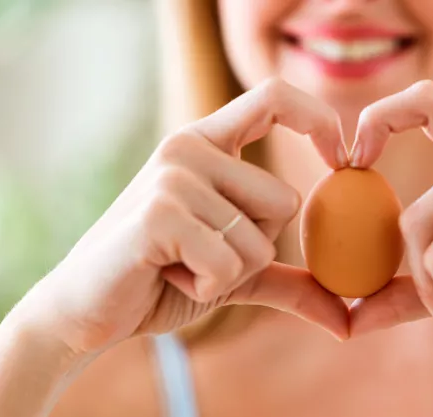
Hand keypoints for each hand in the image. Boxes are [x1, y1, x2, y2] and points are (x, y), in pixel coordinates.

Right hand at [24, 79, 350, 355]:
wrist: (84, 311)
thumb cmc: (161, 282)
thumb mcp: (235, 274)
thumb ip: (289, 282)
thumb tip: (347, 320)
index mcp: (207, 143)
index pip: (274, 97)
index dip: (319, 120)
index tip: (342, 159)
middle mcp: (189, 147)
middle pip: (286, 201)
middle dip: (256, 249)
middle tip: (200, 254)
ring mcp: (173, 174)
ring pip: (260, 239)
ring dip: (228, 273)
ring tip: (177, 265)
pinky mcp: (160, 211)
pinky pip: (230, 263)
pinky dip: (207, 287)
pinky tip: (166, 276)